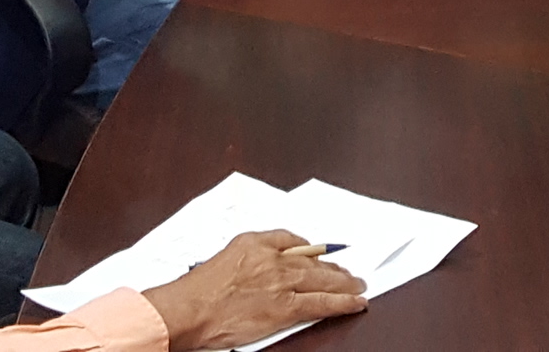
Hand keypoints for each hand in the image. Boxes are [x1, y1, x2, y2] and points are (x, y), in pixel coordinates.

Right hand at [142, 229, 365, 349]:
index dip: (310, 248)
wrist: (190, 310)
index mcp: (255, 242)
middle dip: (334, 267)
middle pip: (313, 260)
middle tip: (349, 271)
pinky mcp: (285, 307)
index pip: (291, 239)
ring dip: (345, 283)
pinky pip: (322, 303)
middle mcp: (272, 258)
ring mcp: (281, 283)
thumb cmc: (198, 291)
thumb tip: (263, 267)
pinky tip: (355, 303)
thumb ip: (247, 257)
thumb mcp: (223, 258)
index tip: (318, 253)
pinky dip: (343, 303)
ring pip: (323, 280)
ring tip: (358, 286)